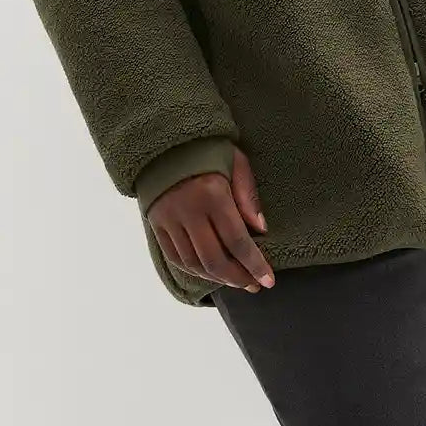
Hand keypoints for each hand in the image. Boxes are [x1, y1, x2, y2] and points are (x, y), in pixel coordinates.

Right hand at [147, 145, 275, 291]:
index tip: (268, 281)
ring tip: (237, 281)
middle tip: (254, 284)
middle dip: (237, 277)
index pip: (236, 240)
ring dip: (217, 278)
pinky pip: (175, 257)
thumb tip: (261, 230)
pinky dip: (195, 271)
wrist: (166, 141)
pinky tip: (211, 273)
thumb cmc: (209, 149)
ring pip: (194, 263)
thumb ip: (248, 195)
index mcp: (211, 194)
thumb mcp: (236, 162)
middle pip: (214, 259)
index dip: (254, 264)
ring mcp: (168, 220)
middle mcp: (187, 211)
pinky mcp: (156, 224)